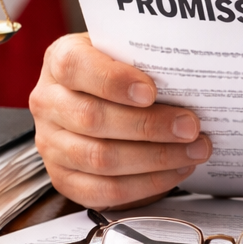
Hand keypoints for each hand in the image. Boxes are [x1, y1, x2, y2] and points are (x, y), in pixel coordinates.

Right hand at [29, 33, 212, 209]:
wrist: (102, 101)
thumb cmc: (122, 74)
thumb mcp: (127, 53)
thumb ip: (145, 59)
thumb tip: (188, 80)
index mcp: (60, 61)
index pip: (75, 67)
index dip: (113, 81)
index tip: (151, 92)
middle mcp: (48, 103)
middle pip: (92, 118)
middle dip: (149, 126)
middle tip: (190, 127)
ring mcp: (52, 144)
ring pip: (100, 159)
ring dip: (156, 158)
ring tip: (193, 150)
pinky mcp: (65, 178)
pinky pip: (105, 190)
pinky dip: (146, 184)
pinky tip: (175, 170)